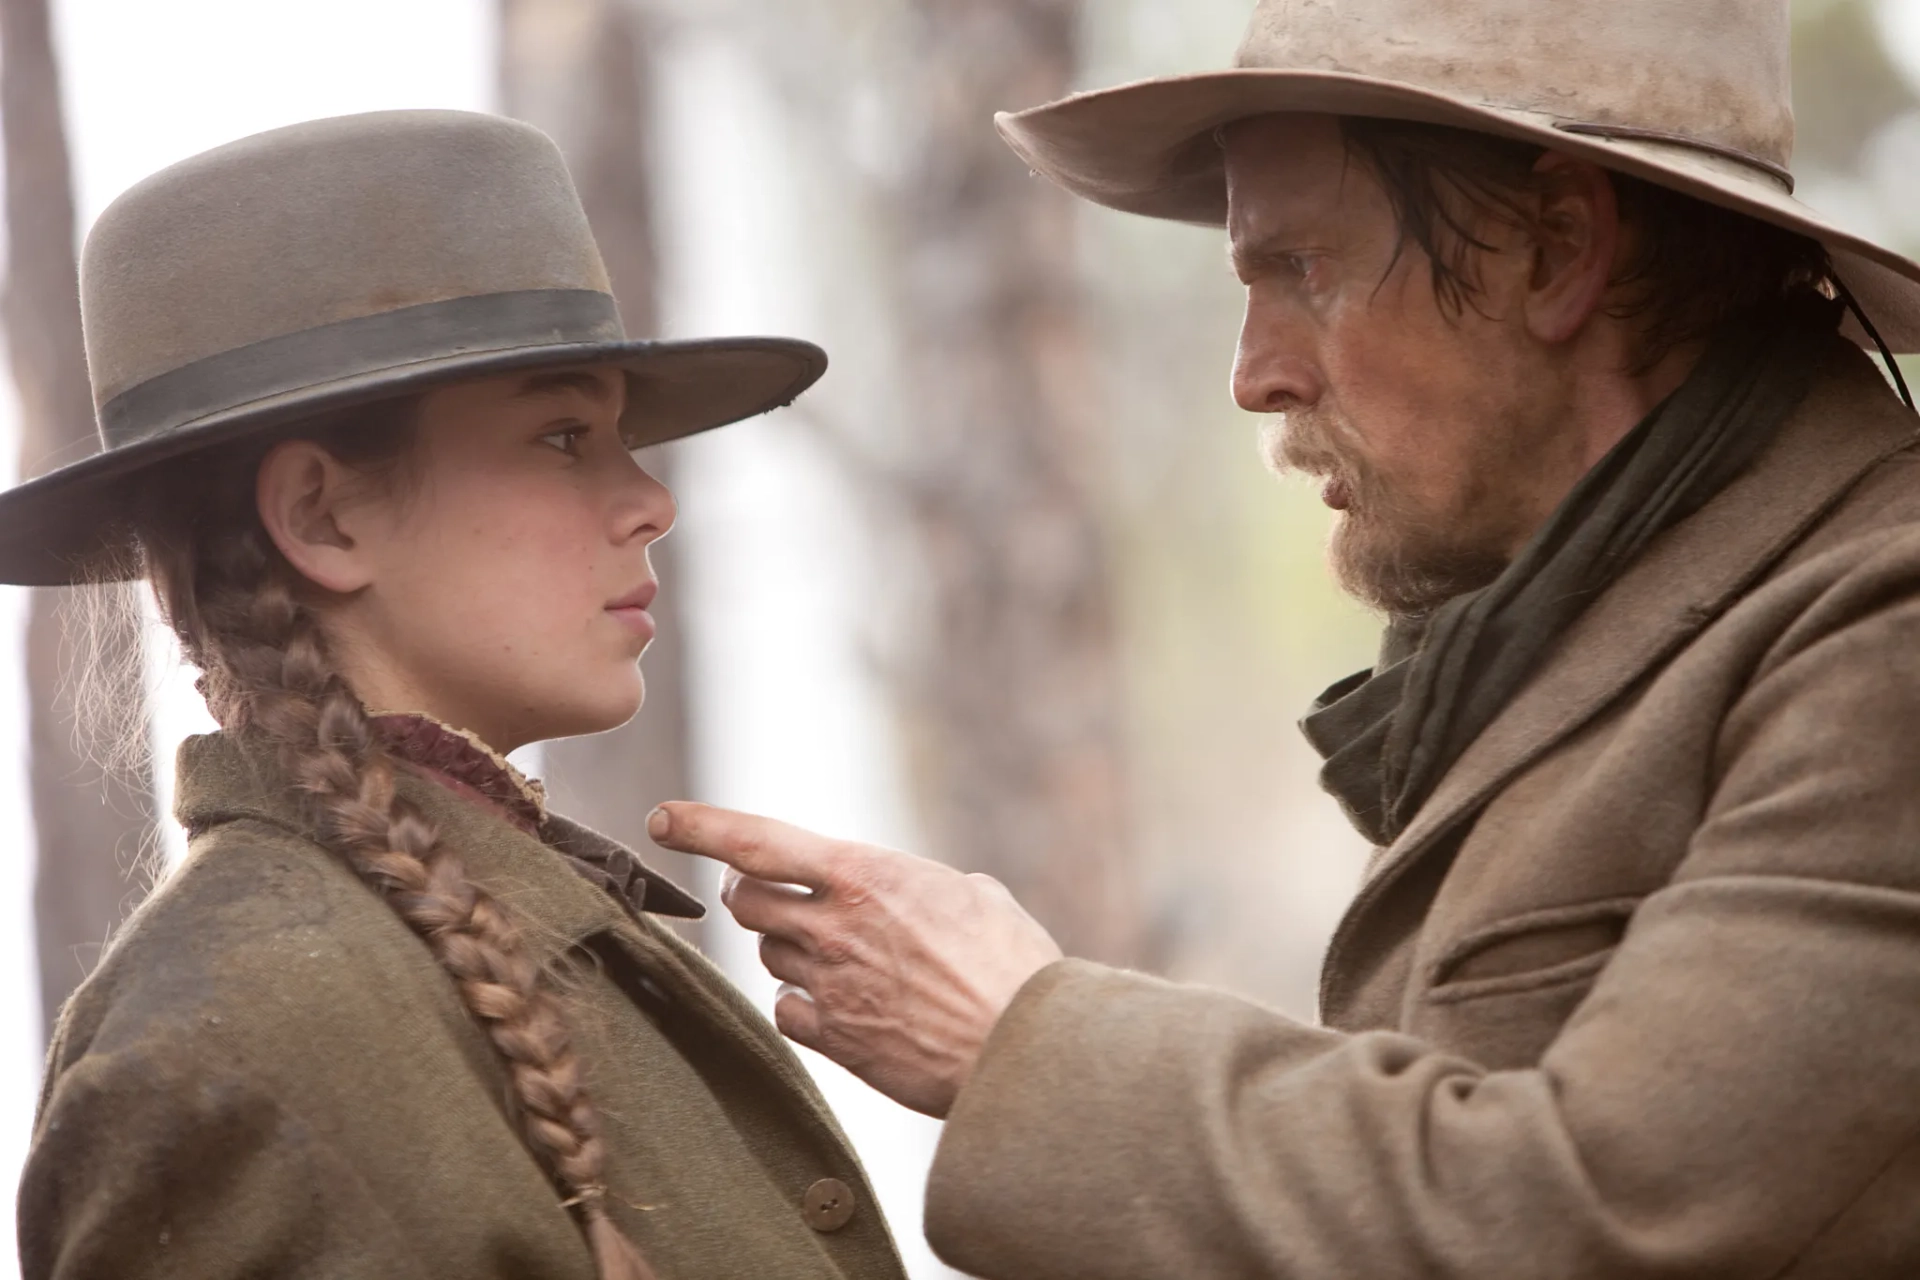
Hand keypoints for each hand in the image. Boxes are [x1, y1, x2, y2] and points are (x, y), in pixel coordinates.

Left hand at [647, 802, 1063, 1117]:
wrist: (1021, 1052)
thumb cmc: (1012, 969)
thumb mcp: (976, 899)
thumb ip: (926, 887)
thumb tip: (929, 895)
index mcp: (865, 876)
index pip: (757, 841)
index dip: (701, 826)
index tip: (662, 819)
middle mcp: (833, 927)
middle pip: (746, 902)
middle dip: (753, 893)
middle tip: (774, 896)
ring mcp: (828, 986)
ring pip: (768, 956)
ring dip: (787, 948)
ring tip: (839, 954)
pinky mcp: (834, 1039)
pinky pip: (786, 1011)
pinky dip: (801, 1003)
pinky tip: (839, 1003)